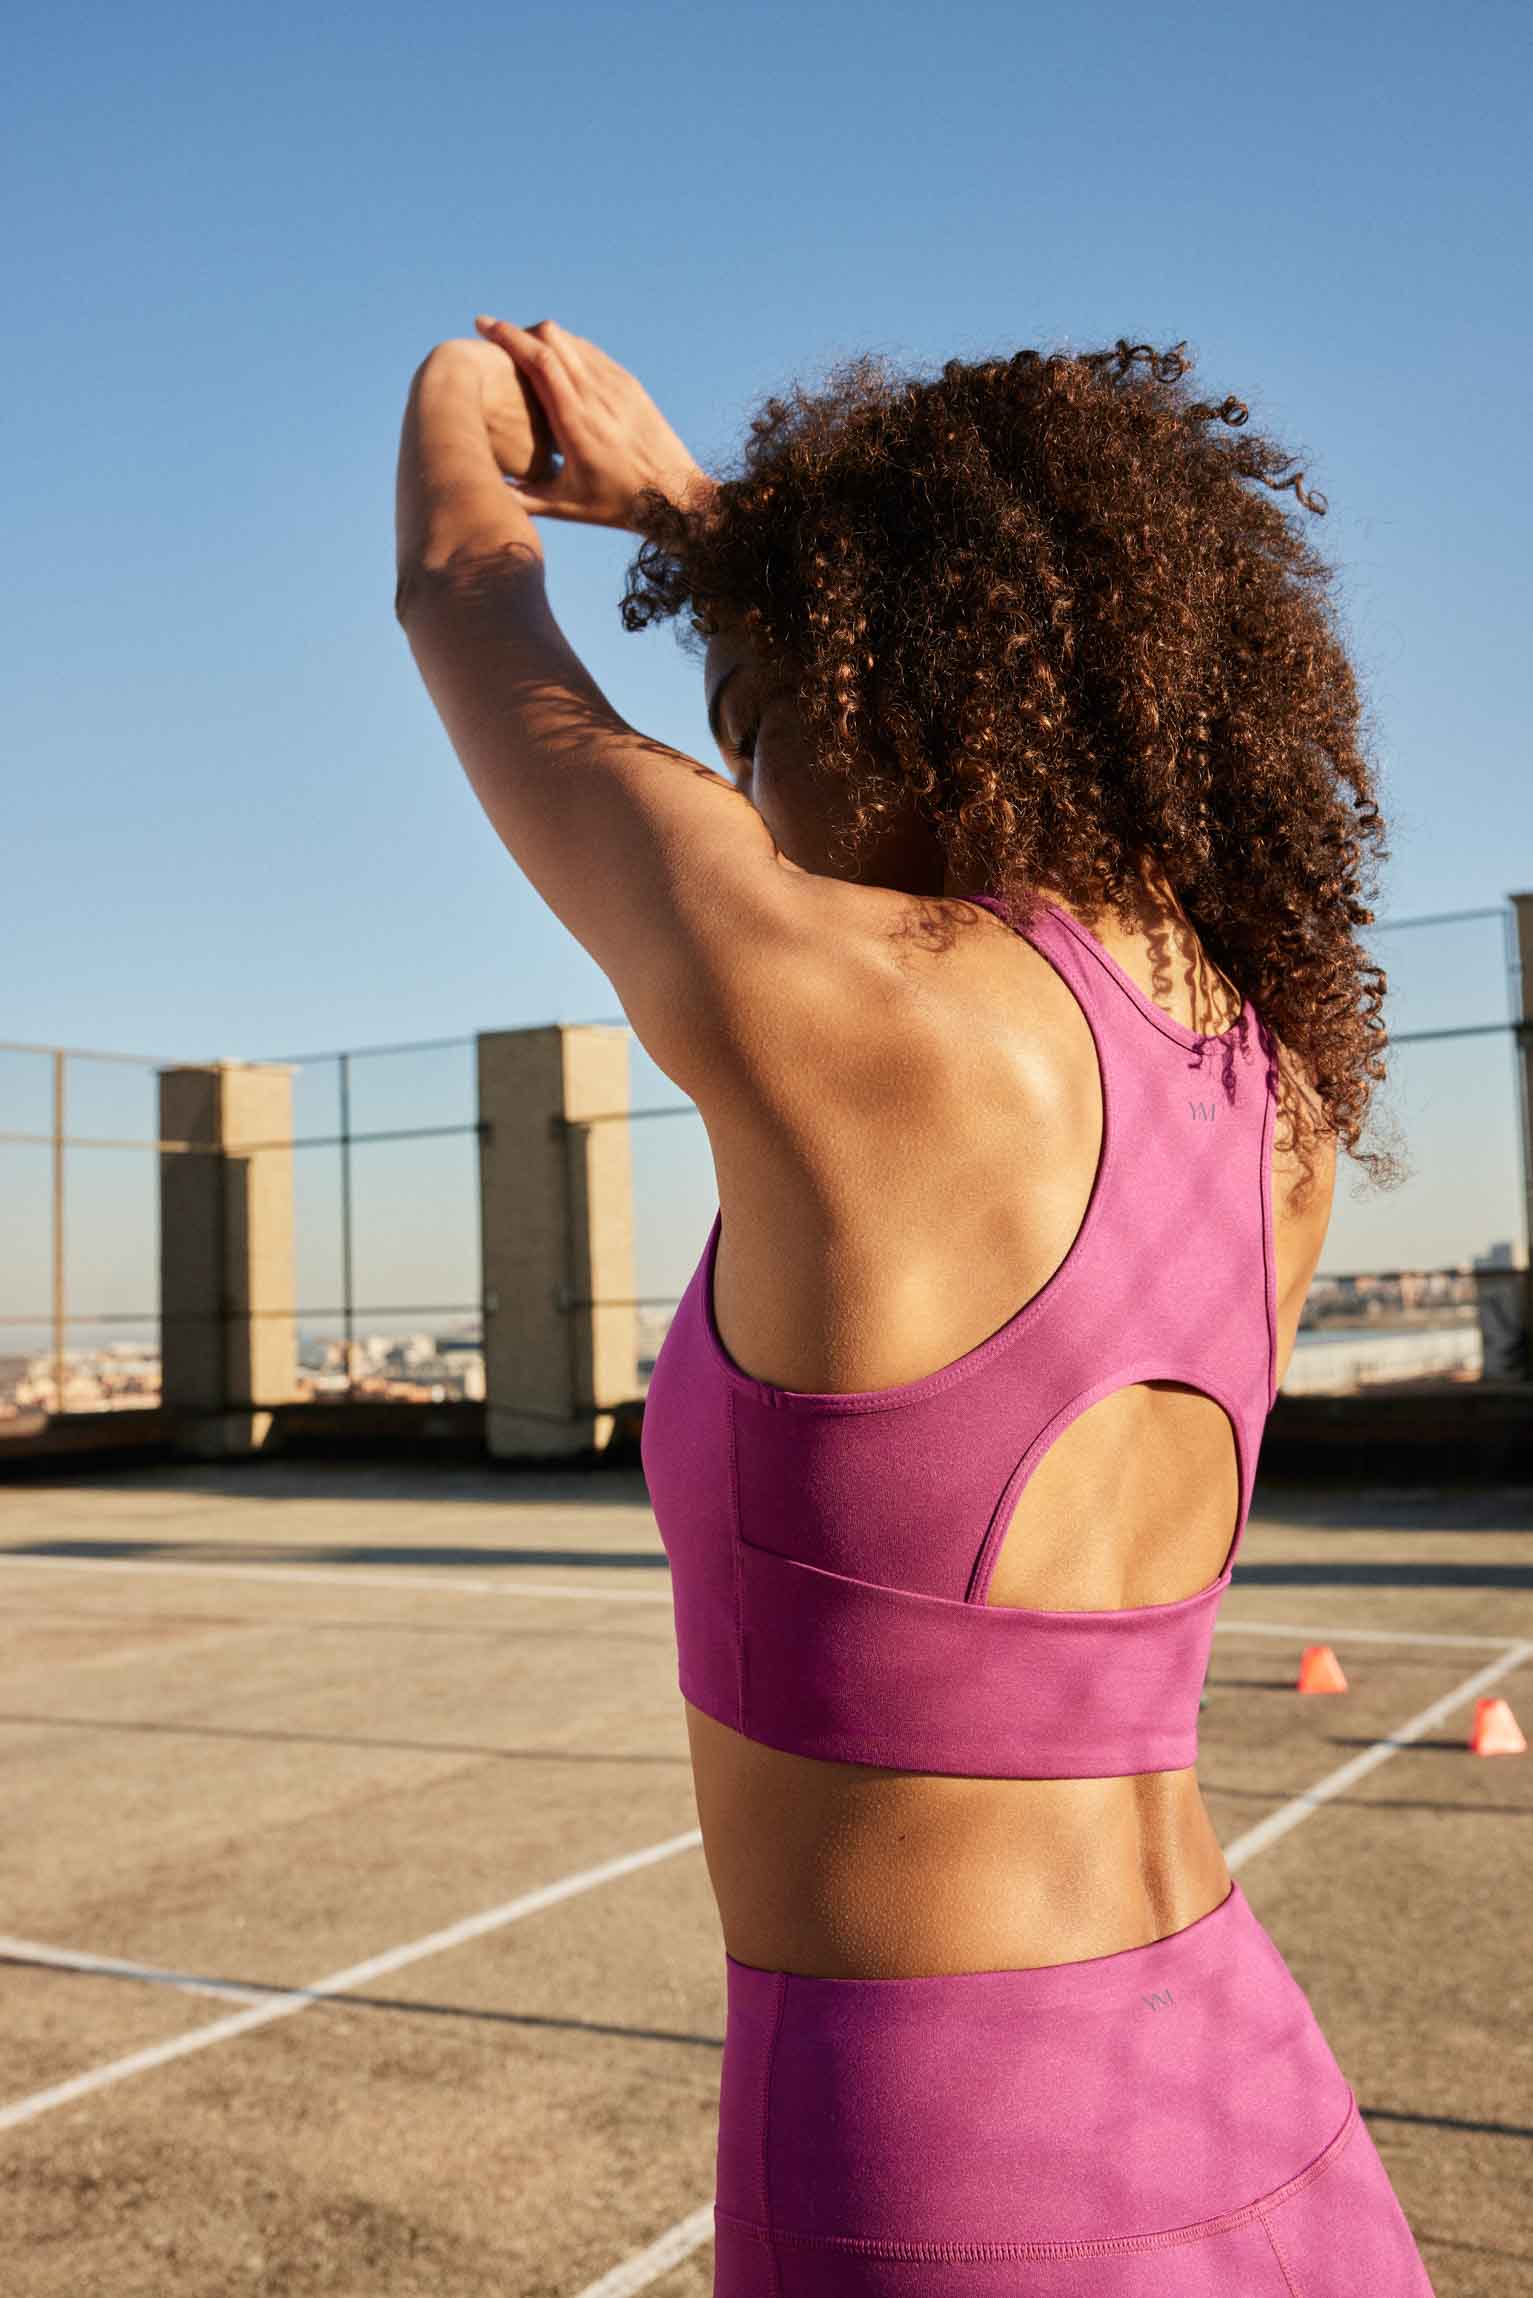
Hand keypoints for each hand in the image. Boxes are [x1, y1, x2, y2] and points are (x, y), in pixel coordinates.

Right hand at [471, 315, 710, 529]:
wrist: (676, 496)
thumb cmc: (617, 506)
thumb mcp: (566, 506)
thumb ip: (523, 498)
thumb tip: (482, 490)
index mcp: (575, 420)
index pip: (538, 359)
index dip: (507, 336)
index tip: (483, 323)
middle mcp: (596, 394)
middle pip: (553, 337)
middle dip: (522, 331)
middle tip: (501, 342)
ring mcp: (617, 385)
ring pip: (573, 340)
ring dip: (546, 339)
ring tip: (527, 354)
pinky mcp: (631, 385)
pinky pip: (592, 353)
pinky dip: (569, 350)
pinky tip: (559, 366)